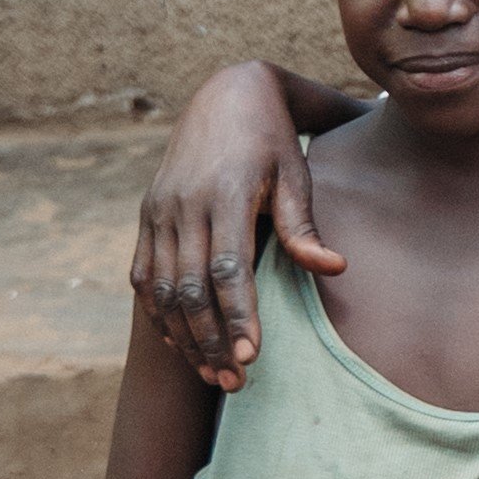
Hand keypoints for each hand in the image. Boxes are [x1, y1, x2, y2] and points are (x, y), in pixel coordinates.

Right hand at [133, 64, 344, 390]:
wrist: (226, 96)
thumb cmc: (275, 140)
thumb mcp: (298, 173)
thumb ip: (305, 225)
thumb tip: (334, 268)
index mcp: (225, 196)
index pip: (228, 269)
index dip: (238, 315)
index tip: (253, 355)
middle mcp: (184, 206)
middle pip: (191, 289)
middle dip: (210, 341)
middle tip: (235, 382)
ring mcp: (159, 211)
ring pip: (163, 288)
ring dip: (184, 336)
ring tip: (211, 373)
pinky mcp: (147, 215)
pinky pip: (144, 274)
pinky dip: (159, 312)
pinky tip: (179, 342)